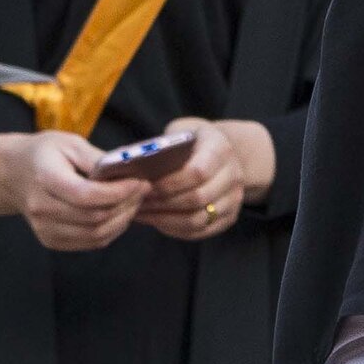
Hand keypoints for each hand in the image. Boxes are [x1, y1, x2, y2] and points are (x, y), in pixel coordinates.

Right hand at [0, 129, 146, 253]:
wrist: (13, 173)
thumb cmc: (45, 154)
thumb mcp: (70, 143)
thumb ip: (99, 159)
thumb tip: (129, 171)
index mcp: (45, 179)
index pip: (86, 195)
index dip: (118, 192)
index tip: (139, 181)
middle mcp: (41, 208)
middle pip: (95, 217)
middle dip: (127, 204)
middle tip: (143, 189)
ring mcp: (44, 228)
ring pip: (96, 234)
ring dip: (123, 219)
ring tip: (134, 200)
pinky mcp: (51, 240)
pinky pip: (90, 242)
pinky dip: (112, 230)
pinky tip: (119, 213)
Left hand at [133, 116, 271, 240]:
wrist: (221, 152)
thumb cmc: (192, 142)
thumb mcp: (179, 132)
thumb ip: (160, 146)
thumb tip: (128, 162)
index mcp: (221, 149)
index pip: (198, 172)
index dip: (169, 183)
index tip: (144, 186)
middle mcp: (234, 175)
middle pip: (198, 199)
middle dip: (163, 204)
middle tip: (137, 202)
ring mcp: (234, 198)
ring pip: (197, 220)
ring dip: (165, 220)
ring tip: (142, 213)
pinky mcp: (229, 217)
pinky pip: (200, 231)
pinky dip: (174, 230)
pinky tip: (156, 221)